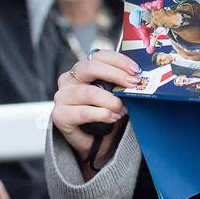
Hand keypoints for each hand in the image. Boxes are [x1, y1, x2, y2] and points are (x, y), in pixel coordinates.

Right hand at [52, 49, 136, 169]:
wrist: (94, 143)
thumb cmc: (105, 114)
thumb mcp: (113, 94)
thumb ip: (121, 83)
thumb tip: (139, 76)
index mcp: (82, 69)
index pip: (99, 55)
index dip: (119, 60)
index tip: (136, 70)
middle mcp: (69, 79)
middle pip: (91, 67)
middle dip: (117, 75)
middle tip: (133, 84)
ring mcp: (62, 97)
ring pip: (89, 93)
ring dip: (111, 101)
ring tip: (123, 109)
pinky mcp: (60, 115)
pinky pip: (83, 112)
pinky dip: (102, 114)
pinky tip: (112, 117)